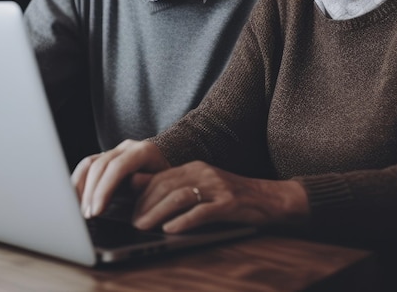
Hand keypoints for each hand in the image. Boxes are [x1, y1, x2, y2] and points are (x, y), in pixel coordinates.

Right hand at [71, 139, 169, 218]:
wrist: (168, 163)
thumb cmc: (168, 179)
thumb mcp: (164, 187)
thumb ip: (147, 192)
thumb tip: (129, 207)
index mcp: (143, 151)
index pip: (117, 167)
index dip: (105, 189)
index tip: (96, 212)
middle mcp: (126, 147)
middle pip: (100, 165)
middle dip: (91, 193)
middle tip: (86, 216)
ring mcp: (115, 150)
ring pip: (89, 163)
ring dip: (80, 188)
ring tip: (79, 211)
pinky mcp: (105, 157)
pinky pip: (87, 167)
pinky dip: (79, 184)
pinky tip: (77, 201)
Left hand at [131, 161, 310, 233]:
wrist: (269, 198)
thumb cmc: (230, 196)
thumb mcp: (200, 186)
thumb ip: (172, 185)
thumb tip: (137, 185)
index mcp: (194, 167)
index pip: (160, 176)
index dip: (141, 193)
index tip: (127, 208)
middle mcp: (203, 173)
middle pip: (166, 185)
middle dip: (146, 204)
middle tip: (133, 221)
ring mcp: (217, 187)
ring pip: (180, 196)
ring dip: (158, 212)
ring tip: (144, 226)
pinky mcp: (229, 204)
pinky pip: (203, 211)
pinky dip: (184, 221)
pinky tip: (171, 230)